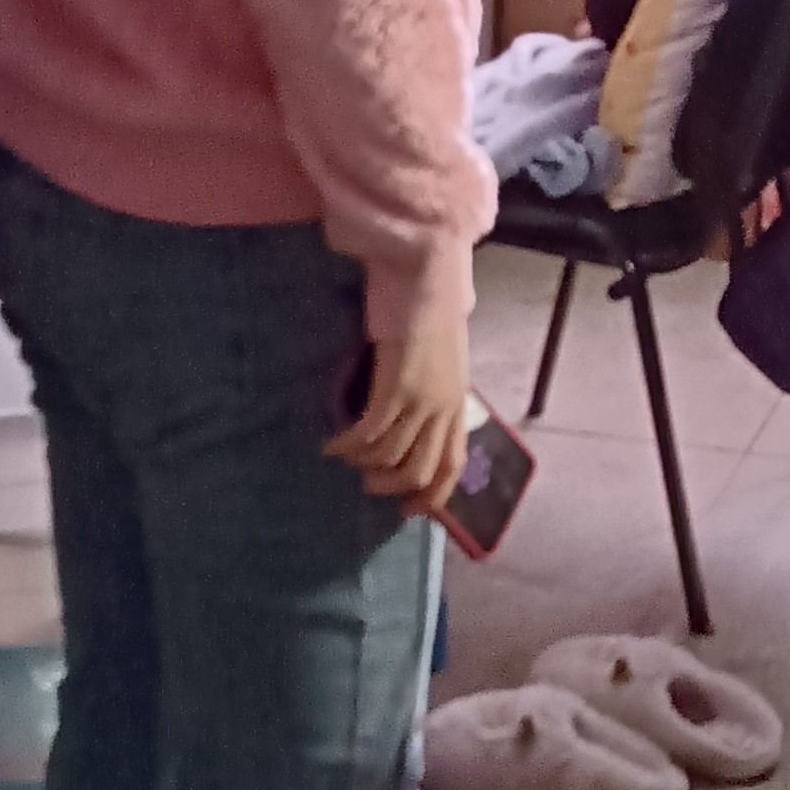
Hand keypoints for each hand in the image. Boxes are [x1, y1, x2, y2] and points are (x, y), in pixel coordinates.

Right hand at [329, 302, 472, 515]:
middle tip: (366, 484)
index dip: (432, 496)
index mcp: (458, 404)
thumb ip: (434, 393)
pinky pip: (369, 433)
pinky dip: (347, 445)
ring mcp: (422, 399)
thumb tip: (414, 423)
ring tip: (344, 458)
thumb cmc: (430, 313)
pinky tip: (331, 445)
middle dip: (389, 487)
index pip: (453, 465)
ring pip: (390, 456)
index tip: (408, 513)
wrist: (429, 277)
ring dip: (363, 465)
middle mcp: (444, 407)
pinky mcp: (396, 386)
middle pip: (419, 470)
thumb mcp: (443, 362)